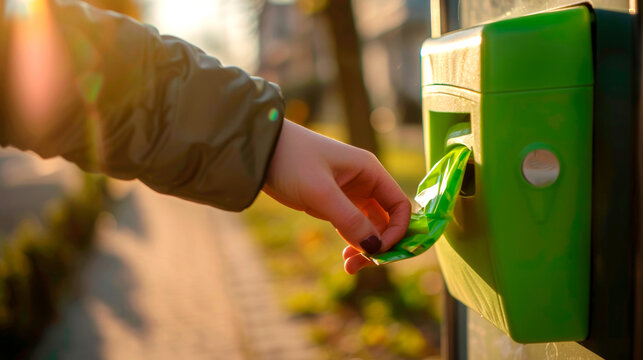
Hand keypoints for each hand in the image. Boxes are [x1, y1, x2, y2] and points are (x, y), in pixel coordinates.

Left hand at [263, 120, 410, 273]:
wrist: (259, 150)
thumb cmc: (291, 161)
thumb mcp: (320, 193)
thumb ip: (350, 220)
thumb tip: (376, 249)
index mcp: (370, 171)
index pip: (400, 206)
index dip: (397, 232)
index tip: (379, 252)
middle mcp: (365, 181)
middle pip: (387, 220)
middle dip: (379, 245)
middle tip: (360, 266)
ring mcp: (349, 192)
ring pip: (370, 227)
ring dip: (365, 248)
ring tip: (349, 267)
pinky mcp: (333, 201)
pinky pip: (353, 226)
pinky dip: (352, 243)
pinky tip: (344, 257)